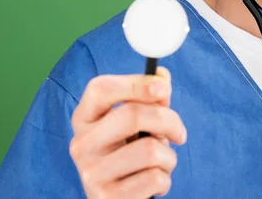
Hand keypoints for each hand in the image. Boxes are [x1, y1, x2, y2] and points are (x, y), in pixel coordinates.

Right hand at [69, 67, 186, 197]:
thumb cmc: (130, 156)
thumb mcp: (137, 125)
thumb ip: (150, 99)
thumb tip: (162, 76)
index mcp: (84, 119)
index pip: (101, 89)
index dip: (135, 83)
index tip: (164, 87)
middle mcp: (81, 144)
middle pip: (133, 115)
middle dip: (168, 120)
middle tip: (180, 133)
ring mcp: (91, 173)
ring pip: (150, 149)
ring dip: (169, 157)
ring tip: (161, 164)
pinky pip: (154, 178)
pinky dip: (165, 180)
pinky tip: (154, 185)